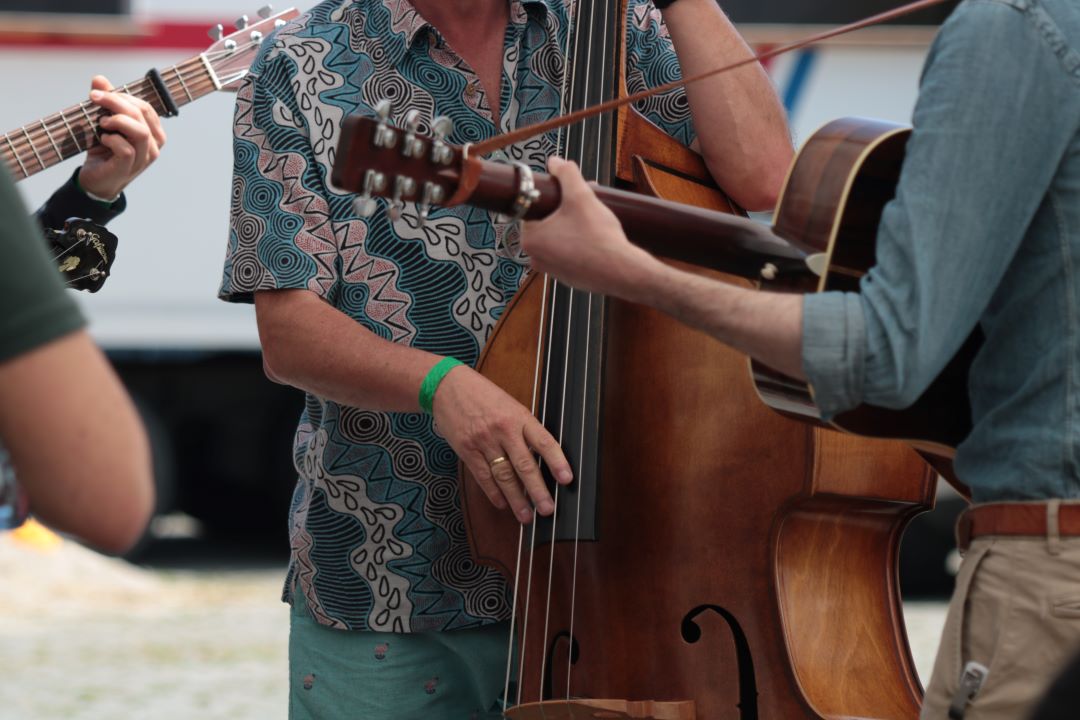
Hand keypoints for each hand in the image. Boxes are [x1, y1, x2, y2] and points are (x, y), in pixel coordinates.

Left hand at [78, 75, 166, 199]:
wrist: (96, 180)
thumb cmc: (105, 151)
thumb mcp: (105, 122)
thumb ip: (106, 101)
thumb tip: (99, 79)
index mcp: (153, 132)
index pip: (145, 107)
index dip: (122, 96)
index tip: (97, 92)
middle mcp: (154, 145)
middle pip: (141, 114)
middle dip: (115, 102)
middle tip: (93, 98)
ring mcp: (144, 158)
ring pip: (139, 131)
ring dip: (117, 120)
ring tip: (101, 122)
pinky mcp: (130, 168)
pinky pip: (126, 149)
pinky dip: (111, 139)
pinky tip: (102, 139)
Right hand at [432, 364, 572, 523]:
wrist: (446, 386)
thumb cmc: (482, 394)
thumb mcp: (509, 404)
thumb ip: (523, 427)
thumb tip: (540, 456)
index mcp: (519, 416)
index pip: (543, 441)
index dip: (557, 462)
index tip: (567, 479)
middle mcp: (503, 430)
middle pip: (524, 465)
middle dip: (537, 491)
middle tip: (547, 509)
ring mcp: (484, 441)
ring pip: (503, 476)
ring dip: (516, 499)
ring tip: (526, 516)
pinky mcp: (467, 450)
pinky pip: (483, 476)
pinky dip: (493, 493)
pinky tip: (502, 503)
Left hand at [521, 157, 658, 297]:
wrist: (621, 272)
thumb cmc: (598, 236)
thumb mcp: (581, 196)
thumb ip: (566, 174)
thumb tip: (555, 161)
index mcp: (530, 239)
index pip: (534, 209)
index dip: (552, 196)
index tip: (569, 193)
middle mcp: (536, 258)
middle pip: (548, 223)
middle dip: (565, 209)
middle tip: (585, 202)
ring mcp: (552, 270)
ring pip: (560, 238)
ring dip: (574, 225)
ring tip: (595, 217)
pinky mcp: (568, 277)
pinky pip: (570, 253)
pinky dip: (581, 243)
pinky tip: (597, 237)